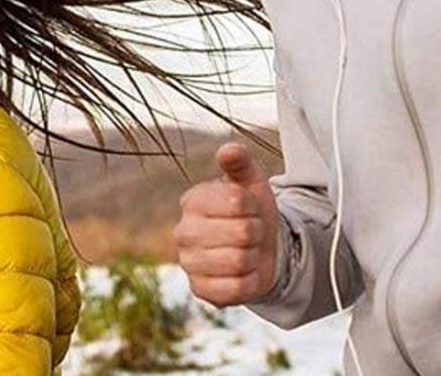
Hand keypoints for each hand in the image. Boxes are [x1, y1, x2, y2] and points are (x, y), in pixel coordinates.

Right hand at [174, 142, 279, 306]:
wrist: (257, 248)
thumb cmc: (250, 210)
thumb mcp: (250, 181)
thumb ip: (240, 162)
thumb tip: (229, 150)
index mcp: (192, 200)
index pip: (238, 201)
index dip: (254, 206)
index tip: (251, 208)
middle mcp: (183, 231)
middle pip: (242, 233)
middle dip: (257, 232)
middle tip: (252, 231)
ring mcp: (189, 263)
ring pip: (240, 262)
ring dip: (254, 257)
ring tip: (247, 250)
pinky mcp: (199, 290)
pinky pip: (237, 289)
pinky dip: (250, 281)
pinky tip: (244, 272)